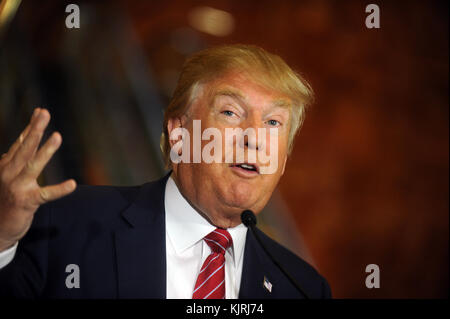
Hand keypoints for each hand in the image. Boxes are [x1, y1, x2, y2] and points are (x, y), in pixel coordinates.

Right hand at [0, 108, 75, 250]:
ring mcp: (17, 187)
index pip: (20, 143)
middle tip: (45, 114)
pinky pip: (46, 194)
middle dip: (35, 130)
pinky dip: (59, 190)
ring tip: (57, 136)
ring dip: (46, 150)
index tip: (40, 112)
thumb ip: (13, 160)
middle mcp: (8, 173)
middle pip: (24, 148)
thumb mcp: (5, 176)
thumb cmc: (3, 199)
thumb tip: (17, 144)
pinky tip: (72, 184)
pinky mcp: (27, 202)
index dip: (30, 127)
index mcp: (5, 166)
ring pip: (33, 165)